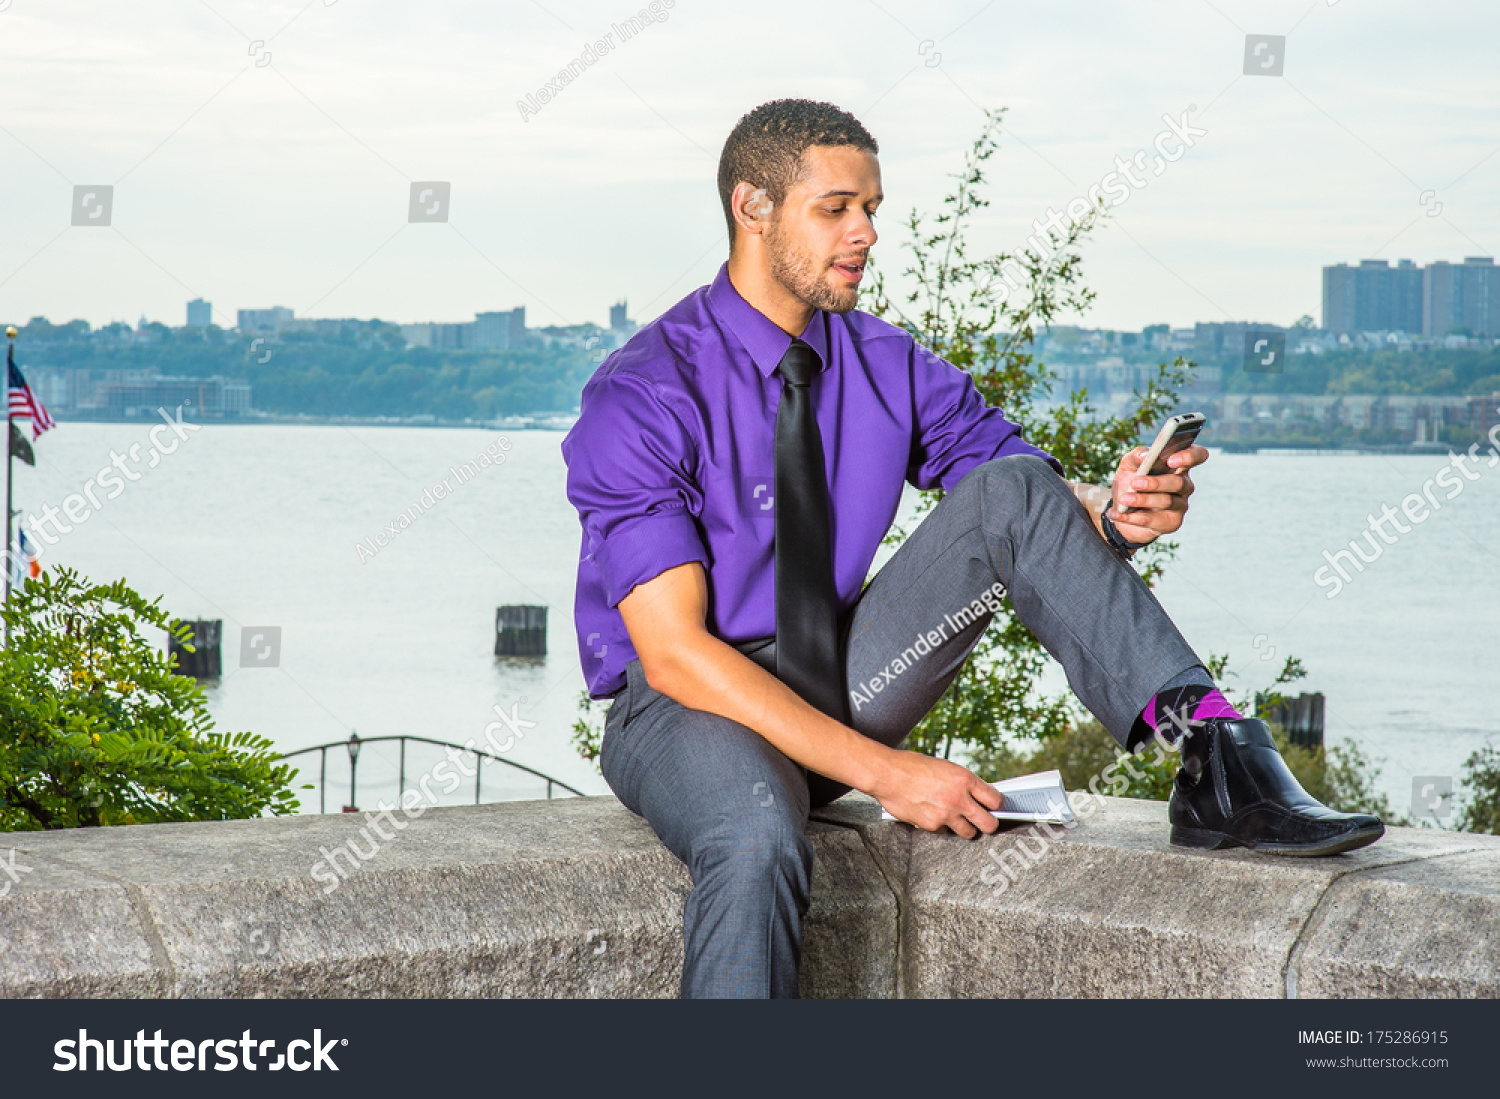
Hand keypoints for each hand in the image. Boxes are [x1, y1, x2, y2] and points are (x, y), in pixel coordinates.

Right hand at [869, 749, 1001, 837]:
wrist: (887, 774)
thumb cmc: (912, 766)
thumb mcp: (944, 767)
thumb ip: (962, 782)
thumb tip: (976, 795)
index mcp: (964, 778)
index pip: (995, 799)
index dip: (997, 805)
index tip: (994, 807)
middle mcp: (958, 798)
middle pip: (989, 824)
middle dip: (989, 824)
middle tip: (985, 821)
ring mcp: (946, 814)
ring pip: (969, 832)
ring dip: (966, 827)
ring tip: (956, 818)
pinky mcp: (932, 825)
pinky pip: (945, 831)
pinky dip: (942, 826)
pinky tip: (933, 813)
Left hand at [1109, 443, 1208, 544]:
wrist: (1122, 510)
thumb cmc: (1130, 482)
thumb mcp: (1128, 465)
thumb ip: (1136, 456)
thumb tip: (1145, 455)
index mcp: (1178, 465)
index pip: (1198, 455)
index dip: (1190, 456)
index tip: (1171, 460)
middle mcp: (1184, 485)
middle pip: (1178, 482)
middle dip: (1156, 483)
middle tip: (1135, 483)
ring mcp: (1180, 505)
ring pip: (1166, 502)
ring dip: (1142, 500)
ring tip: (1123, 499)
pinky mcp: (1172, 523)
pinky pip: (1153, 520)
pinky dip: (1132, 517)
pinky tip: (1116, 514)